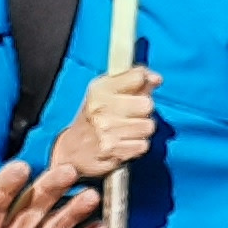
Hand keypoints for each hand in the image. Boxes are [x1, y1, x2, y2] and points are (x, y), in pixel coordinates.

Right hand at [45, 59, 156, 188]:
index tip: (135, 91)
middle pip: (147, 104)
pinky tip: (123, 144)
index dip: (142, 83)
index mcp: (100, 89)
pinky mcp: (112, 151)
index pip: (138, 77)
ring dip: (140, 131)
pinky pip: (142, 145)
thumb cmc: (94, 118)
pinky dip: (136, 147)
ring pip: (148, 126)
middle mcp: (101, 108)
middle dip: (142, 112)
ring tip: (126, 132)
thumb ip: (133, 81)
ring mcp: (106, 130)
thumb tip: (156, 78)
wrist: (71, 150)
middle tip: (129, 117)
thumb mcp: (107, 93)